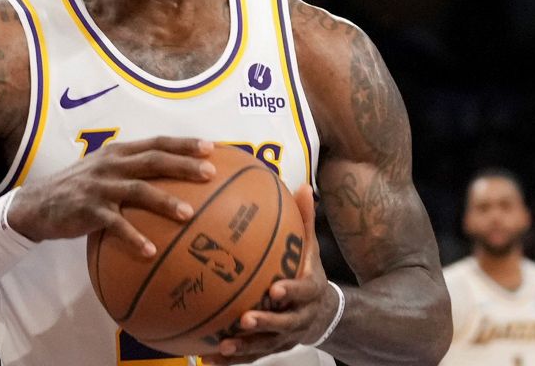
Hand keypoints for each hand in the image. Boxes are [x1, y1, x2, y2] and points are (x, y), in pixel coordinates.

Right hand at [5, 137, 214, 256]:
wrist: (38, 204)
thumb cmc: (80, 189)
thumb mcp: (104, 172)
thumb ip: (132, 171)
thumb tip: (173, 182)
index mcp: (118, 152)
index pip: (156, 143)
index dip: (183, 144)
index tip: (212, 147)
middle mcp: (111, 164)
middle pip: (153, 161)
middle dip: (183, 165)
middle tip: (210, 173)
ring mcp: (99, 186)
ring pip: (138, 190)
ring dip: (164, 201)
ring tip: (189, 214)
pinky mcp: (88, 209)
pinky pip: (115, 224)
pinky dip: (133, 237)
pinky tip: (150, 251)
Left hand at [204, 185, 333, 363]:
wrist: (325, 314)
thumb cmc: (308, 274)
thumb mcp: (311, 249)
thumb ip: (305, 221)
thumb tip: (303, 186)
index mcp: (310, 291)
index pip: (303, 291)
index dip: (292, 291)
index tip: (276, 289)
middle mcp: (299, 317)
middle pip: (284, 323)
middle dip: (266, 322)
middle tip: (245, 319)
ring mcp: (285, 336)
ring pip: (266, 345)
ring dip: (245, 347)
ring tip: (223, 345)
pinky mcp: (272, 348)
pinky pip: (251, 356)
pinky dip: (231, 359)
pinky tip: (208, 358)